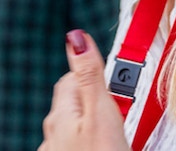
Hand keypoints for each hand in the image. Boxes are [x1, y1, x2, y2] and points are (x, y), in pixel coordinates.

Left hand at [39, 30, 130, 150]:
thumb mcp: (100, 114)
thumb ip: (90, 76)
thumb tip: (76, 37)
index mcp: (60, 115)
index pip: (73, 76)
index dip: (97, 74)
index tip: (117, 80)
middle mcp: (53, 132)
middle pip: (75, 100)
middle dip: (97, 96)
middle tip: (122, 104)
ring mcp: (58, 149)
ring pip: (77, 123)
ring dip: (95, 119)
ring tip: (118, 127)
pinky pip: (79, 142)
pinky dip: (93, 138)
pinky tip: (106, 145)